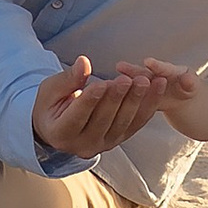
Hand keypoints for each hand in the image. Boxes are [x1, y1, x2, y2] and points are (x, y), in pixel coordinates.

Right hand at [31, 56, 175, 157]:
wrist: (57, 125)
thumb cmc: (50, 105)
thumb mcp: (50, 90)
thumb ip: (68, 78)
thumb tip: (84, 63)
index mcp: (61, 134)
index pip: (77, 116)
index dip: (90, 99)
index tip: (102, 82)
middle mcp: (83, 145)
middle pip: (103, 120)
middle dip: (116, 98)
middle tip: (127, 79)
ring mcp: (103, 145)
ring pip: (122, 123)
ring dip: (136, 101)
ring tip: (145, 81)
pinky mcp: (119, 139)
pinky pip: (136, 124)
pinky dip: (148, 106)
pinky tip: (156, 88)